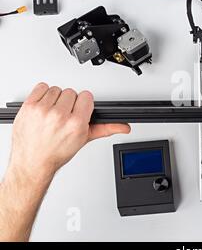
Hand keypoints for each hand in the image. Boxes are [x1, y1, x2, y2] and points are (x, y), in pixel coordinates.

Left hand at [8, 83, 130, 182]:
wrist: (32, 162)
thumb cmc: (56, 152)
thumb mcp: (83, 140)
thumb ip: (106, 129)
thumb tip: (123, 127)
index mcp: (76, 123)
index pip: (86, 96)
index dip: (83, 104)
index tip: (78, 111)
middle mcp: (59, 116)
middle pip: (71, 92)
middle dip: (68, 103)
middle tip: (63, 116)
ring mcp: (43, 110)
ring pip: (56, 90)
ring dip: (55, 99)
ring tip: (52, 113)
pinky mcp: (29, 106)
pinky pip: (41, 87)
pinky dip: (42, 95)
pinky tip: (43, 108)